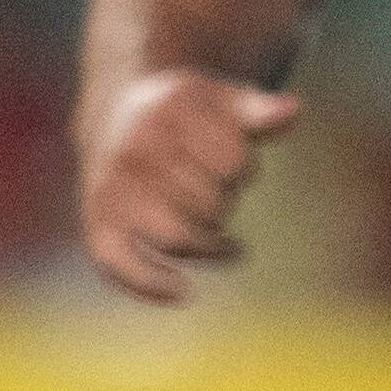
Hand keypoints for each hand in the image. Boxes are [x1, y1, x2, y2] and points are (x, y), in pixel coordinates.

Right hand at [79, 68, 299, 303]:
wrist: (115, 115)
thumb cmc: (181, 112)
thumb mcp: (217, 98)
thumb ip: (256, 108)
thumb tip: (292, 112)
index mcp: (167, 114)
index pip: (232, 161)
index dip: (244, 167)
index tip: (235, 159)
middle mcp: (135, 152)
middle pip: (209, 202)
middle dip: (224, 201)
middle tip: (216, 189)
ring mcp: (113, 191)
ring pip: (179, 239)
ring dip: (208, 243)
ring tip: (221, 238)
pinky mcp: (98, 223)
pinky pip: (120, 265)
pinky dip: (151, 285)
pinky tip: (184, 293)